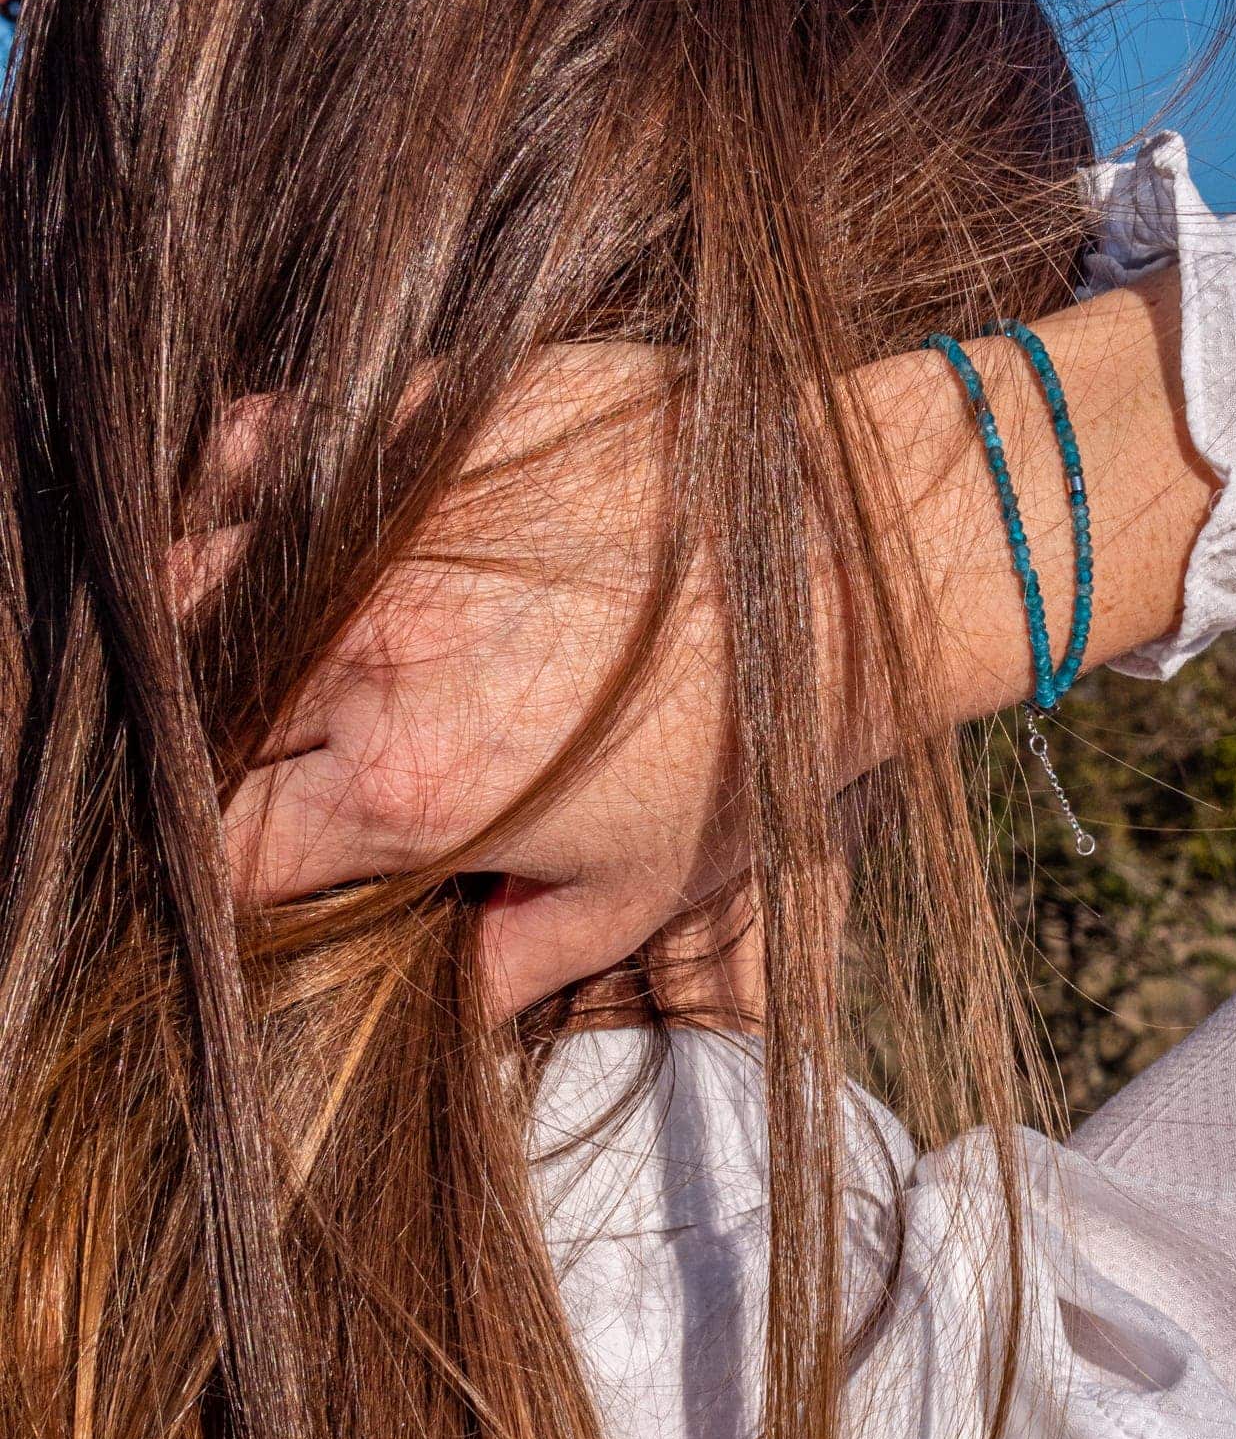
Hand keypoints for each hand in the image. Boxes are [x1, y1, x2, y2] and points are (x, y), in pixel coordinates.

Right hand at [199, 346, 755, 1018]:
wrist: (843, 567)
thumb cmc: (754, 742)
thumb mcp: (644, 890)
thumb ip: (518, 957)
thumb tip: (440, 1008)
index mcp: (408, 790)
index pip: (222, 858)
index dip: (220, 874)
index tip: (251, 859)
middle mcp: (366, 660)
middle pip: (190, 719)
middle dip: (199, 747)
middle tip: (257, 748)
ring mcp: (385, 532)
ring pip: (196, 578)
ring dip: (201, 620)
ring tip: (244, 638)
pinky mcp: (424, 430)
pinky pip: (271, 447)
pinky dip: (246, 484)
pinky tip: (279, 515)